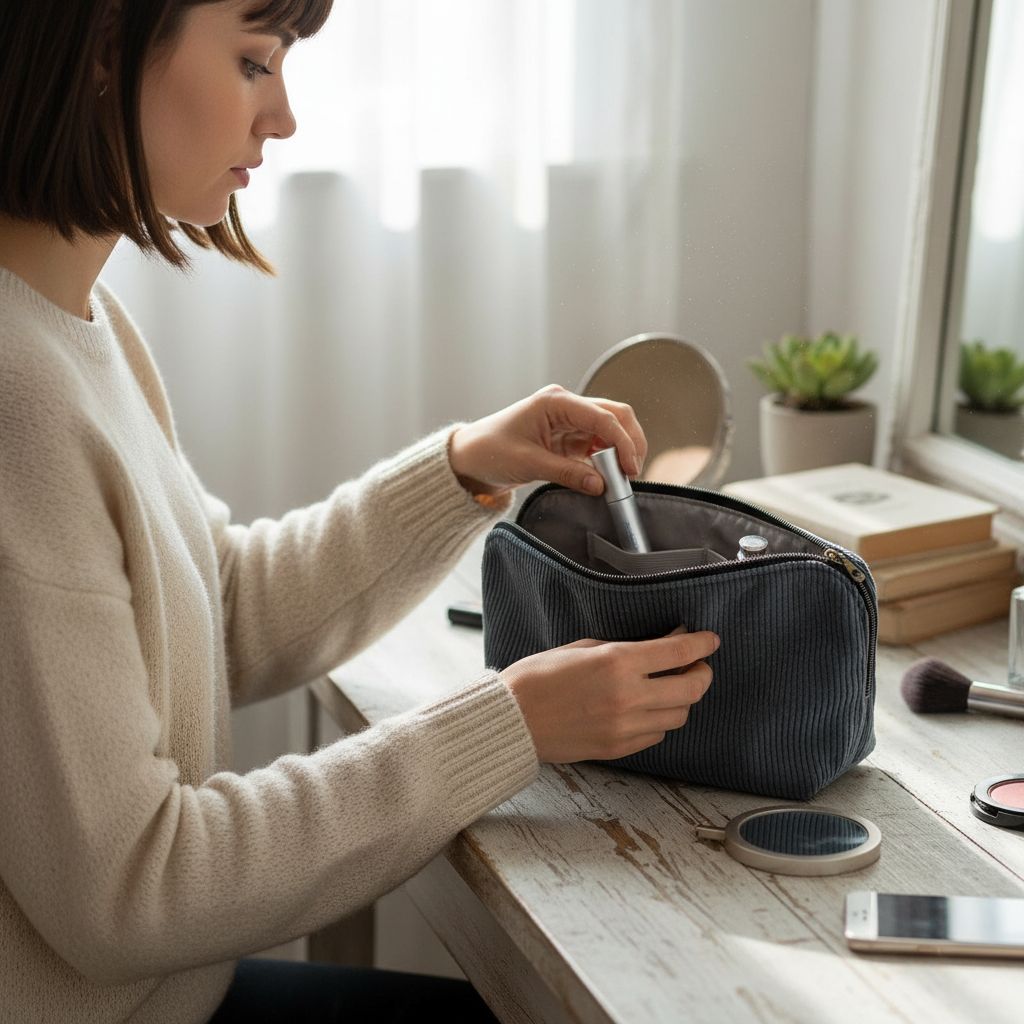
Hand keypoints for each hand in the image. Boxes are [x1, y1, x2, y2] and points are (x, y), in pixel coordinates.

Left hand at [448, 384, 646, 496]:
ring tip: (620, 479)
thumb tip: (601, 485)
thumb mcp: (528, 464)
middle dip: (629, 442)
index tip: (630, 468)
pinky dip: (606, 459)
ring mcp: (568, 420)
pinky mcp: (566, 437)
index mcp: (555, 402)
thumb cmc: (489, 451)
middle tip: (632, 473)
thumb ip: (568, 473)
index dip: (622, 442)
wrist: (468, 458)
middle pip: (614, 416)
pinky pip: (596, 445)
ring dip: (619, 452)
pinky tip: (606, 476)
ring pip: (609, 430)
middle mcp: (566, 406)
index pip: (602, 417)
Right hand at [501, 627, 718, 763]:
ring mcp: (626, 727)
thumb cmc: (539, 676)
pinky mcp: (619, 748)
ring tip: (671, 685)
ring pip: (679, 715)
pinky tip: (649, 707)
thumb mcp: (583, 647)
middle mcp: (628, 696)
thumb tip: (662, 642)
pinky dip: (661, 720)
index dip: (702, 644)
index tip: (711, 640)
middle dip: (701, 673)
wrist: (513, 719)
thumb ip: (626, 647)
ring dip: (682, 698)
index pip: (679, 652)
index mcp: (617, 663)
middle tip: (697, 664)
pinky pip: (657, 735)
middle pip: (691, 688)